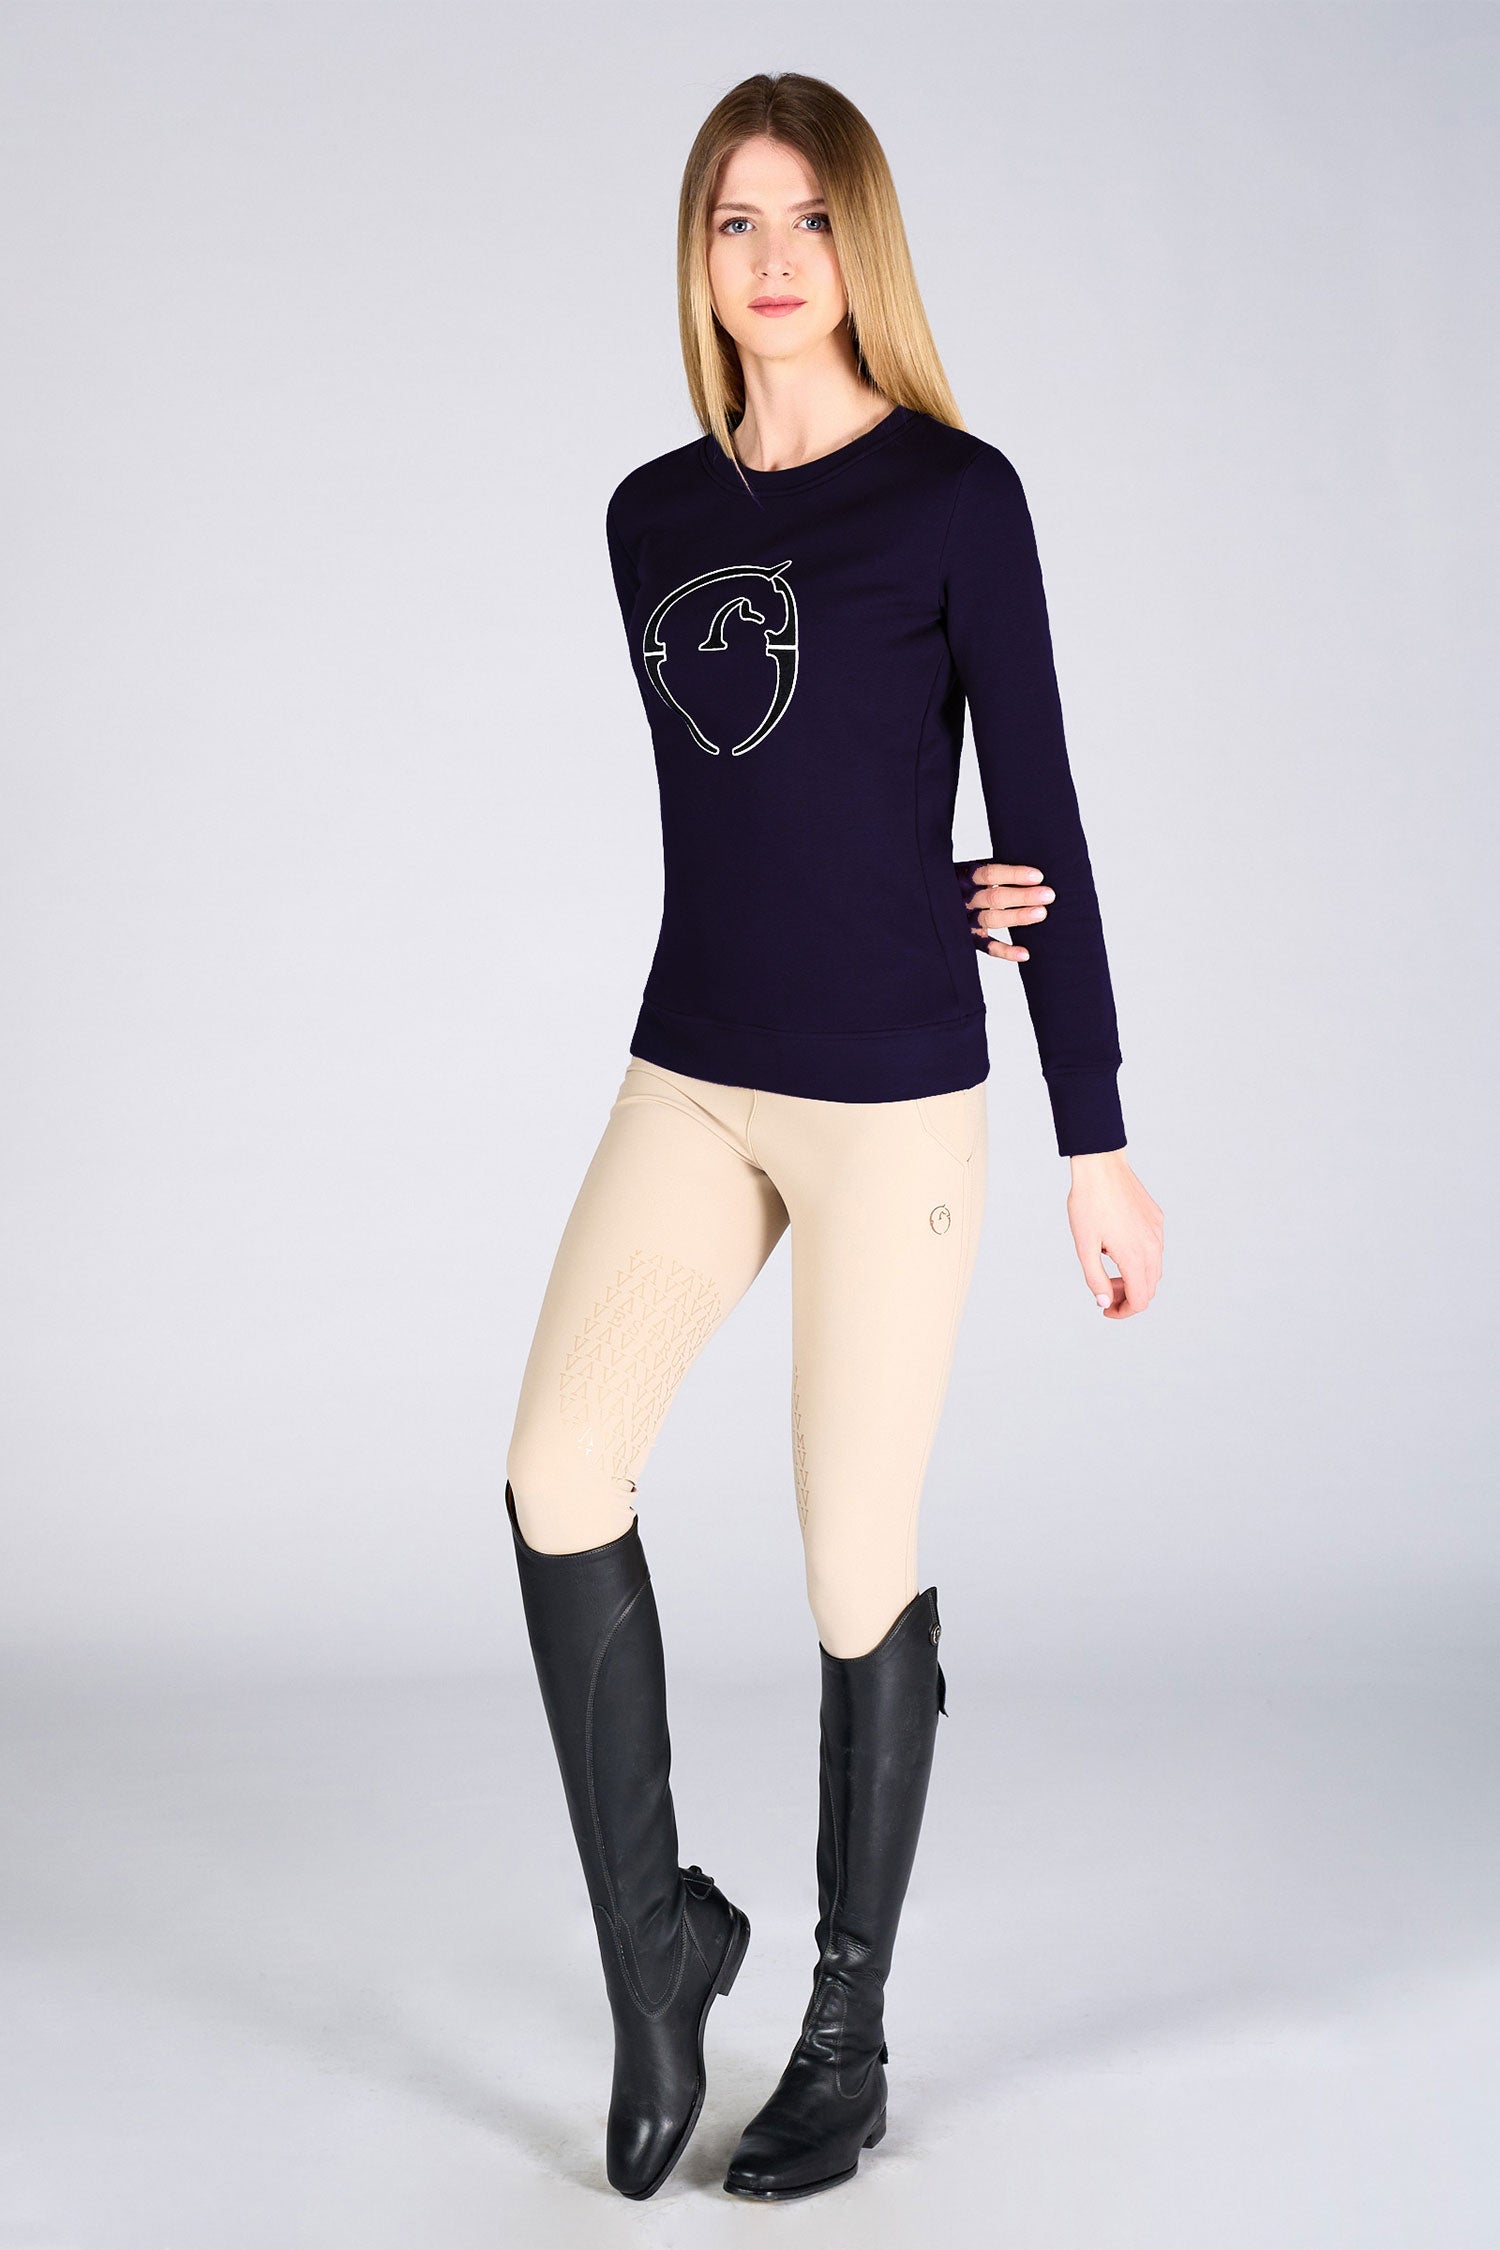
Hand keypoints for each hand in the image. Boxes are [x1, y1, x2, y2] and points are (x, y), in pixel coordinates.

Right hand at [954, 858, 1053, 962]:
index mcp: (964, 877)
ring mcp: (964, 921)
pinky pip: (986, 947)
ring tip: (1041, 914)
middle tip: (1048, 895)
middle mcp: (963, 899)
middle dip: (1023, 896)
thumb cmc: (966, 884)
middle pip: (993, 897)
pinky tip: (1025, 954)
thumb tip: (1032, 871)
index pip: (989, 874)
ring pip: (991, 919)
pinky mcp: (968, 939)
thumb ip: (994, 870)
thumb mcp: (973, 870)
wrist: (934, 903)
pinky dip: (1005, 951)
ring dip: (1017, 917)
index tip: (1038, 876)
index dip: (1014, 875)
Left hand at [1065, 1150, 1162, 1317]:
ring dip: (1134, 1277)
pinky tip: (1117, 1244)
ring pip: (1154, 1270)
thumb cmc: (1087, 1204)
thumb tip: (1105, 1302)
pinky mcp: (1157, 1219)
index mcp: (1135, 1257)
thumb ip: (1095, 1279)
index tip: (1105, 1308)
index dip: (1123, 1311)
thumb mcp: (1084, 1246)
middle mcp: (1153, 1247)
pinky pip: (1154, 1249)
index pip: (1140, 1301)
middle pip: (1149, 1289)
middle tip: (1103, 1288)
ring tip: (1108, 1266)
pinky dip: (1139, 1258)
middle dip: (1127, 1296)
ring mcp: (1158, 1232)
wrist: (1101, 1167)